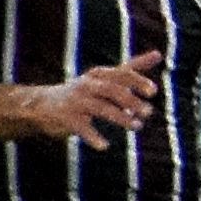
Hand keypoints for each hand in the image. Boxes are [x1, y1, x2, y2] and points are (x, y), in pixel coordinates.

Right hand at [22, 50, 162, 149]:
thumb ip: (130, 68)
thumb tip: (158, 54)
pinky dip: (93, 136)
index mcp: (99, 75)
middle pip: (111, 90)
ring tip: (137, 126)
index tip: (153, 91)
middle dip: (131, 101)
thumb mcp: (106, 77)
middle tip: (149, 112)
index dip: (137, 81)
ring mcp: (76, 101)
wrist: (43, 105)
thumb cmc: (83, 91)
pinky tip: (104, 146)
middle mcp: (87, 85)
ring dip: (120, 117)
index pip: (120, 74)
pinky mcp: (65, 117)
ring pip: (100, 108)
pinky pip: (81, 127)